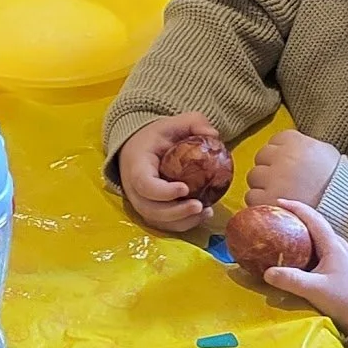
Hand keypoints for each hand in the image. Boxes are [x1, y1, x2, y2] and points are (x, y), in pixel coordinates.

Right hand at [117, 113, 227, 231]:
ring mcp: (140, 202)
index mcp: (136, 165)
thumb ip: (194, 122)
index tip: (185, 188)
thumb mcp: (172, 123)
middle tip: (199, 206)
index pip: (144, 184)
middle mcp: (133, 189)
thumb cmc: (156, 137)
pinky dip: (182, 224)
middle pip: (150, 209)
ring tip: (205, 212)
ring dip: (181, 221)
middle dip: (175, 212)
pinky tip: (201, 216)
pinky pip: (164, 225)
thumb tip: (214, 135)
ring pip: (157, 220)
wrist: (137, 148)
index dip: (163, 191)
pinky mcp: (150, 211)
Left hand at [247, 130, 342, 208]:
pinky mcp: (269, 199)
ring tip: (280, 194)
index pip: (276, 140)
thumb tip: (282, 145)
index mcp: (298, 143)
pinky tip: (277, 205)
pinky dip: (261, 202)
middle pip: (261, 157)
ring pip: (254, 177)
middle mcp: (284, 157)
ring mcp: (275, 179)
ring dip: (263, 185)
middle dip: (270, 168)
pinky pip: (252, 197)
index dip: (281, 153)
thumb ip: (303, 145)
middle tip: (284, 180)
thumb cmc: (336, 182)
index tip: (289, 163)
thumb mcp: (325, 153)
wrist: (347, 210)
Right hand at [258, 202, 347, 331]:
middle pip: (314, 223)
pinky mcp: (337, 265)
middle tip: (275, 216)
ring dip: (299, 230)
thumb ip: (290, 280)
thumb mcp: (315, 290)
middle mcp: (337, 245)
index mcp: (333, 246)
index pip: (313, 218)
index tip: (277, 202)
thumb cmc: (345, 300)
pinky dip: (302, 244)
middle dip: (295, 216)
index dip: (295, 207)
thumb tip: (266, 272)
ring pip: (315, 236)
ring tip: (280, 231)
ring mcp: (339, 255)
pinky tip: (292, 252)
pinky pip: (317, 247)